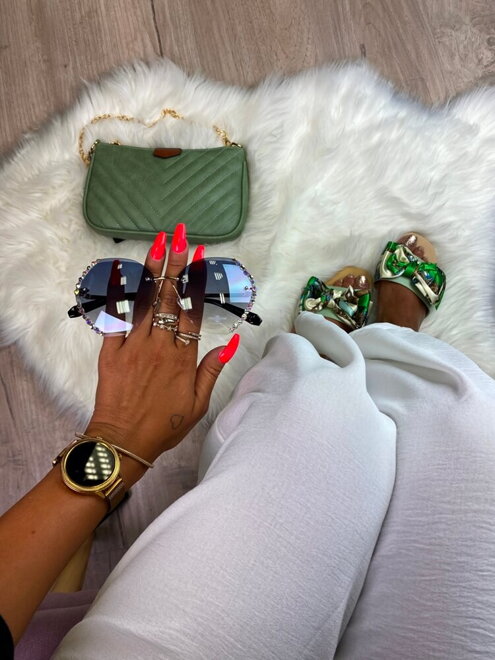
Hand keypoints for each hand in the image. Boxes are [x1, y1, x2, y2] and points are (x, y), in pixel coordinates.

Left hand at [84, 225, 239, 484]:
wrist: (123, 441)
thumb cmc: (164, 426)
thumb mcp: (198, 404)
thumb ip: (213, 370)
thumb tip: (232, 343)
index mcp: (183, 357)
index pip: (193, 310)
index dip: (196, 281)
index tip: (200, 257)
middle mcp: (160, 345)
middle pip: (169, 297)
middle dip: (174, 263)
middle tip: (179, 236)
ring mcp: (134, 346)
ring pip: (144, 301)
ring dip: (151, 269)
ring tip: (156, 242)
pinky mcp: (111, 351)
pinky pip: (115, 318)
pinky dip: (118, 295)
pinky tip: (122, 272)